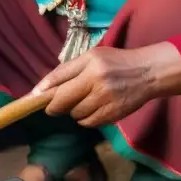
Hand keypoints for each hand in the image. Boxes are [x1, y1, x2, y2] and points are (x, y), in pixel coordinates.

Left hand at [33, 43, 180, 126]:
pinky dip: (85, 119)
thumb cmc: (116, 62)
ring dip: (73, 112)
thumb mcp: (92, 57)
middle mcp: (97, 81)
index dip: (42, 91)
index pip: (58, 79)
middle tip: (53, 107)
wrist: (149, 73)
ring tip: (82, 102)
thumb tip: (41, 89)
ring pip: (75, 114)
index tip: (32, 99)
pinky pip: (88, 123)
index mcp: (90, 64)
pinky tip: (92, 110)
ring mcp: (106, 99)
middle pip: (63, 101)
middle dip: (54, 106)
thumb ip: (67, 70)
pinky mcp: (114, 114)